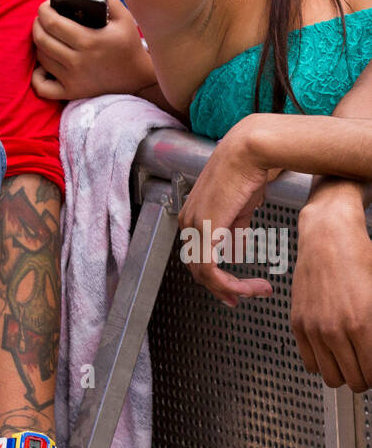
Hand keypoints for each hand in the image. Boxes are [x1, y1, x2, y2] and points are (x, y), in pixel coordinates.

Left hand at [32, 0, 152, 101]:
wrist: (138, 78)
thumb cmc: (128, 44)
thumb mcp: (124, 16)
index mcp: (89, 40)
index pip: (52, 23)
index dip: (44, 10)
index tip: (46, 5)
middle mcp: (78, 62)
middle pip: (42, 40)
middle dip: (37, 24)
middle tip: (43, 18)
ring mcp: (73, 80)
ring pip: (41, 58)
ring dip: (39, 44)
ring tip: (47, 35)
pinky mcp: (71, 93)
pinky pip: (42, 87)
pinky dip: (37, 76)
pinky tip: (45, 65)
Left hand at [178, 117, 277, 306]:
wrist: (250, 151)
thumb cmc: (248, 171)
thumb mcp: (241, 206)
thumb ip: (235, 229)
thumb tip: (235, 248)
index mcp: (194, 216)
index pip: (198, 257)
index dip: (217, 278)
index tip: (238, 291)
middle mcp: (188, 222)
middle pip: (198, 271)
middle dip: (224, 288)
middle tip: (248, 296)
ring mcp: (194, 226)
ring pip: (204, 275)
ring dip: (233, 288)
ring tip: (259, 290)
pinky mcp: (205, 229)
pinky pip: (211, 271)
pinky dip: (231, 284)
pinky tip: (251, 286)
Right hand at [294, 183, 371, 391]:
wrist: (327, 236)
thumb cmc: (357, 256)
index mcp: (361, 323)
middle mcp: (334, 329)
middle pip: (354, 381)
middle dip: (365, 377)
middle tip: (367, 365)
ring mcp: (313, 328)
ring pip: (331, 378)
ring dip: (344, 374)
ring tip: (350, 361)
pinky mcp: (298, 323)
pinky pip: (309, 363)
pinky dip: (322, 364)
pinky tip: (331, 352)